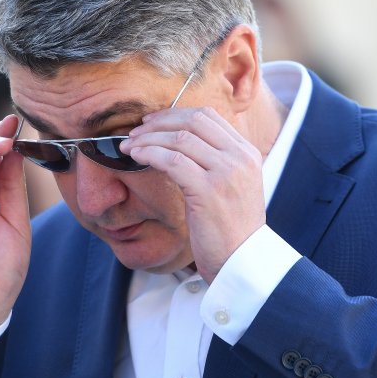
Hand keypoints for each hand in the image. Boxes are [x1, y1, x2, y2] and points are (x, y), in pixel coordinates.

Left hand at [121, 106, 265, 281]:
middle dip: (158, 122)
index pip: (208, 116)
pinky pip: (173, 160)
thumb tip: (179, 145)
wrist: (242, 262)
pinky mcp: (208, 190)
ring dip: (148, 138)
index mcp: (247, 153)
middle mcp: (240, 157)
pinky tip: (136, 157)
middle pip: (193, 121)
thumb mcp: (233, 188)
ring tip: (129, 146)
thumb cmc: (231, 230)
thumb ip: (216, 163)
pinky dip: (150, 153)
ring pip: (180, 138)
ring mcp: (226, 172)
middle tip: (135, 132)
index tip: (152, 123)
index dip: (174, 115)